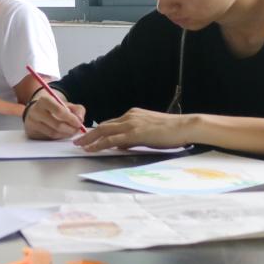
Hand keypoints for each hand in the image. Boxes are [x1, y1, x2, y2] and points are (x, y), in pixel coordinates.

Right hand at [24, 92, 86, 139]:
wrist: (36, 111)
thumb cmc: (53, 108)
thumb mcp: (66, 104)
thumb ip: (77, 110)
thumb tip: (80, 120)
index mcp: (44, 101)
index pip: (59, 111)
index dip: (71, 119)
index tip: (79, 123)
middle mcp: (36, 111)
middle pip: (57, 125)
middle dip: (71, 129)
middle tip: (77, 130)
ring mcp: (32, 123)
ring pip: (53, 133)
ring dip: (66, 134)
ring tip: (71, 131)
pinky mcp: (31, 133)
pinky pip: (49, 138)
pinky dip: (59, 137)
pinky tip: (63, 133)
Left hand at [73, 108, 194, 151]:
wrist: (185, 126)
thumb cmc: (171, 131)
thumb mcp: (149, 132)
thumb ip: (134, 137)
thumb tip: (121, 145)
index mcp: (133, 114)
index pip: (111, 122)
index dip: (99, 130)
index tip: (89, 135)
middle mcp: (129, 116)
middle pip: (104, 125)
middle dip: (89, 133)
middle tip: (77, 140)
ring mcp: (131, 123)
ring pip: (104, 130)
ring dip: (90, 138)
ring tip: (80, 145)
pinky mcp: (134, 133)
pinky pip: (112, 139)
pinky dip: (99, 144)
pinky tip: (92, 149)